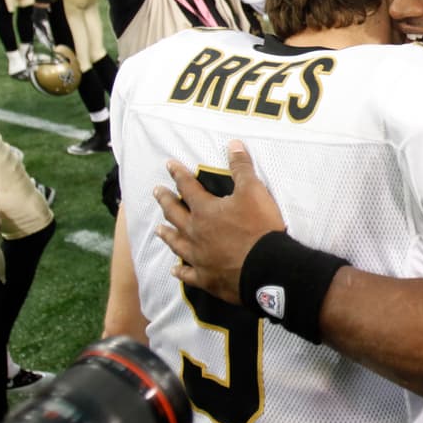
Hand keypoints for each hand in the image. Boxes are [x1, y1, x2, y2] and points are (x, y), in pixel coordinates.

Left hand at [153, 140, 285, 302]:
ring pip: (176, 243)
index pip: (187, 187)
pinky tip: (174, 270)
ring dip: (167, 234)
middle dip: (165, 200)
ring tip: (158, 229)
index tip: (168, 165)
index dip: (178, 174)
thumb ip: (241, 168)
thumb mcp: (254, 191)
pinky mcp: (206, 278)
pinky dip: (181, 271)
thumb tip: (233, 144)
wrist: (266, 267)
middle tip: (156, 192)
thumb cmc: (259, 227)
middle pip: (174, 214)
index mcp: (205, 210)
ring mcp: (198, 257)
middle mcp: (195, 233)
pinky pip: (188, 274)